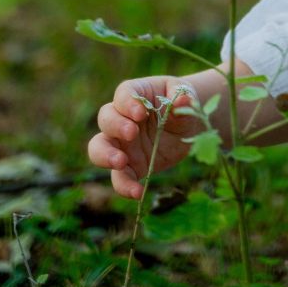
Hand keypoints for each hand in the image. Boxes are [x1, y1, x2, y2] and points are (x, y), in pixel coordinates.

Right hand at [89, 73, 224, 199]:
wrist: (188, 128)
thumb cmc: (182, 104)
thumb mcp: (185, 95)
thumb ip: (183, 97)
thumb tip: (183, 99)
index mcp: (136, 95)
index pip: (123, 94)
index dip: (127, 103)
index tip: (141, 113)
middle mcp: (123, 118)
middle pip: (105, 118)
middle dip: (115, 126)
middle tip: (132, 133)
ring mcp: (123, 144)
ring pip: (99, 148)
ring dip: (105, 156)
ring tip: (120, 162)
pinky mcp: (130, 166)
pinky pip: (119, 177)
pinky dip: (124, 186)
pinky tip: (137, 192)